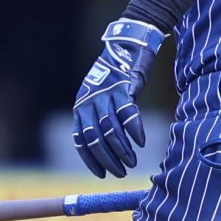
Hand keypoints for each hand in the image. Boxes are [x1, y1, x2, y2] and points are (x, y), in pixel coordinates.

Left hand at [72, 19, 165, 177]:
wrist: (125, 46)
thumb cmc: (115, 78)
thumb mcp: (101, 99)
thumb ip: (102, 120)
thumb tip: (111, 150)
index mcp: (80, 107)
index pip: (81, 141)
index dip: (91, 159)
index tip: (102, 174)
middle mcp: (88, 102)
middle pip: (96, 138)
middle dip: (108, 158)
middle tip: (120, 171)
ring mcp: (104, 94)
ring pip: (111, 129)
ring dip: (122, 149)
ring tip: (131, 161)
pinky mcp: (121, 88)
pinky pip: (127, 114)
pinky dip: (135, 130)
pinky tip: (140, 142)